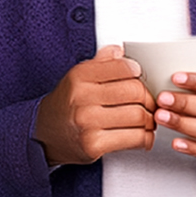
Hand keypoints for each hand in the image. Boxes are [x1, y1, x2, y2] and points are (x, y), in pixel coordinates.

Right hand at [33, 48, 154, 165]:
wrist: (44, 134)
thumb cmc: (65, 105)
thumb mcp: (78, 77)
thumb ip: (101, 62)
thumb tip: (121, 51)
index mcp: (80, 76)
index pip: (123, 68)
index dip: (139, 74)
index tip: (141, 80)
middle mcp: (83, 97)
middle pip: (134, 92)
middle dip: (149, 99)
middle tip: (150, 103)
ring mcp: (88, 122)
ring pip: (137, 116)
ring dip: (150, 119)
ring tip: (148, 119)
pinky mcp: (94, 145)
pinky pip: (133, 139)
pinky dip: (144, 138)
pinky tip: (143, 136)